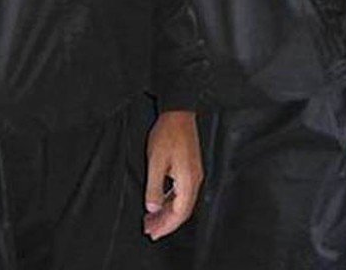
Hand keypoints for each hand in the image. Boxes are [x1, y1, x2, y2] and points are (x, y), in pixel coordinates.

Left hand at [144, 110, 202, 240]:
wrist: (178, 112)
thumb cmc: (167, 133)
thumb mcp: (155, 161)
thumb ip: (155, 187)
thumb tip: (153, 209)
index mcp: (188, 180)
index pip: (179, 213)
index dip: (166, 226)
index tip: (153, 233)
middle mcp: (195, 179)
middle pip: (183, 211)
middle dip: (166, 223)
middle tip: (150, 230)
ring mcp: (194, 173)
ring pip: (183, 202)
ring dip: (168, 213)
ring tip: (152, 219)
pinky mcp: (191, 167)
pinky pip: (183, 192)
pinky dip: (171, 201)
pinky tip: (161, 202)